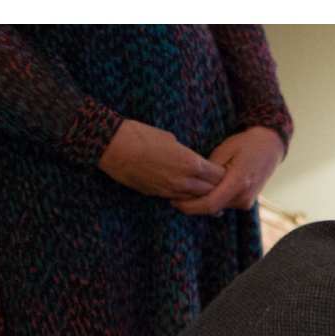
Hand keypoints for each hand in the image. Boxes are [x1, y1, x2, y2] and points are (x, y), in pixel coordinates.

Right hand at [98, 119, 223, 199]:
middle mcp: (184, 181)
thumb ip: (185, 154)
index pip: (219, 176)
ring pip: (195, 199)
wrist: (112, 146)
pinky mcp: (157, 195)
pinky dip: (183, 197)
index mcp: (191, 163)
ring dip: (200, 195)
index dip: (222, 174)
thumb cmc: (140, 136)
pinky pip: (177, 199)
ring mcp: (170, 191)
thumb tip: (189, 159)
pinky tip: (184, 192)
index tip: (221, 171)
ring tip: (204, 191)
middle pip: (211, 190)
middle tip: (217, 184)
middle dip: (215, 187)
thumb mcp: (170, 139)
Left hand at [174, 126, 286, 215]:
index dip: (189, 205)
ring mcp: (247, 201)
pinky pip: (224, 204)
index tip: (173, 200)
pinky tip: (201, 191)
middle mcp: (244, 196)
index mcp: (238, 183)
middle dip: (192, 204)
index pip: (209, 203)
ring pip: (217, 207)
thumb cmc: (245, 144)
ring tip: (184, 192)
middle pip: (211, 207)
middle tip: (173, 195)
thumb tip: (192, 182)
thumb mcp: (224, 151)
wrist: (269, 147)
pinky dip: (212, 199)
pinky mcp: (246, 202)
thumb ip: (209, 170)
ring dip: (201, 202)